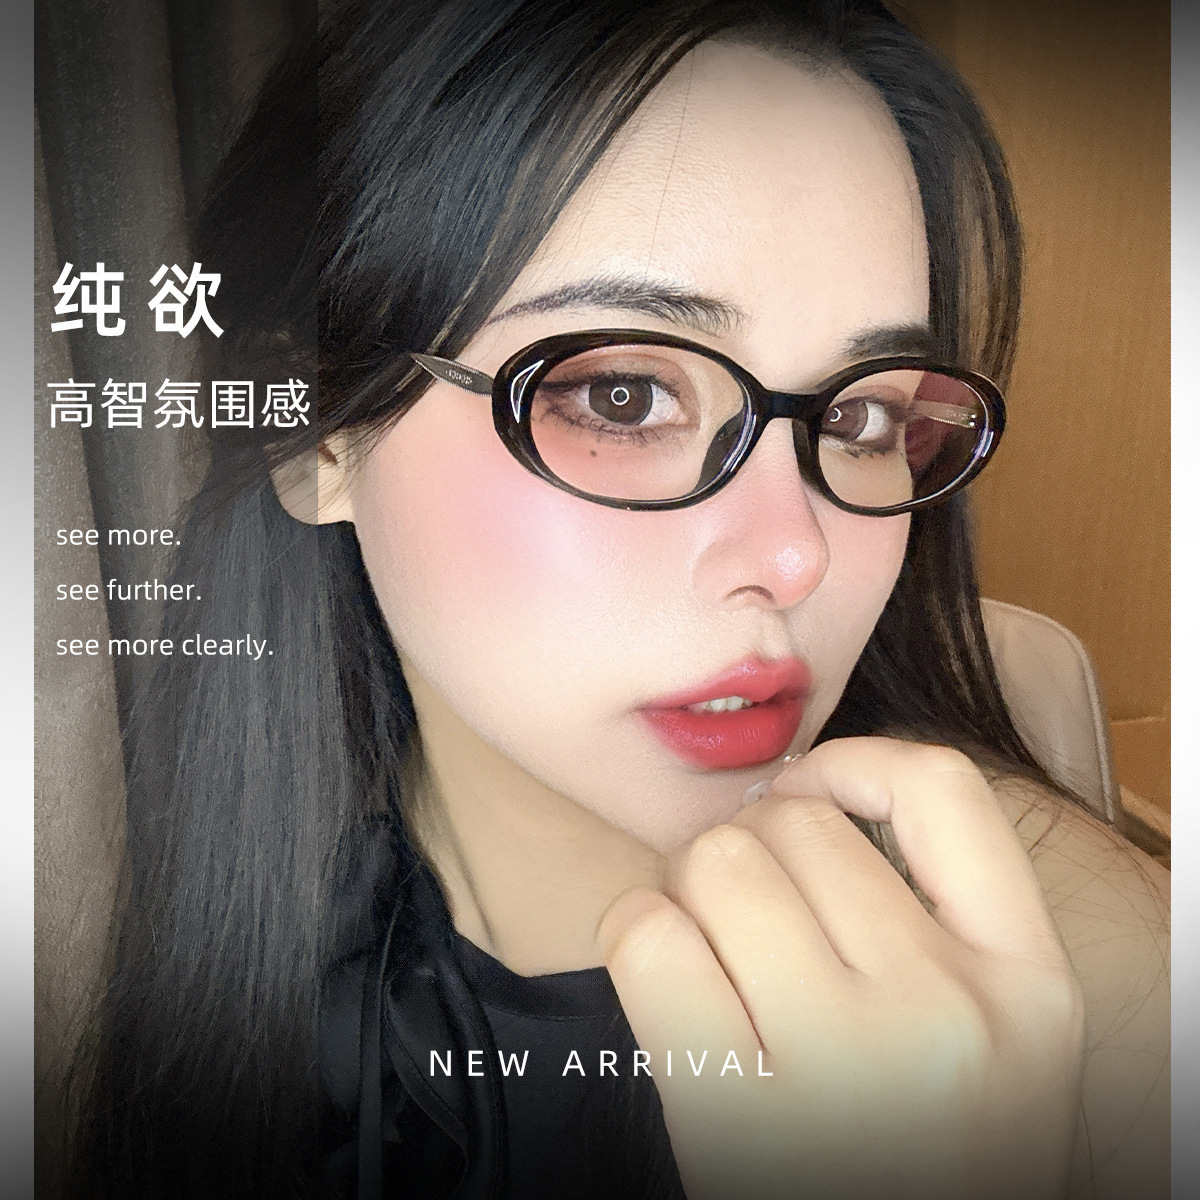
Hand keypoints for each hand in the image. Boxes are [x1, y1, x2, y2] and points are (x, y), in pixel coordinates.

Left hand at [598, 738, 1084, 1199]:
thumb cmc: (918, 1148)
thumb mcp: (989, 1036)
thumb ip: (930, 919)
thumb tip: (795, 794)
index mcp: (1029, 985)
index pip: (943, 788)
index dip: (854, 767)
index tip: (810, 797)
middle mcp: (949, 1011)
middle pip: (795, 824)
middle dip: (752, 847)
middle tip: (749, 916)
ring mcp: (844, 1063)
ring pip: (717, 861)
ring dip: (690, 890)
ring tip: (712, 952)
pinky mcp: (735, 1115)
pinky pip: (649, 937)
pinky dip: (638, 935)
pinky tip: (668, 982)